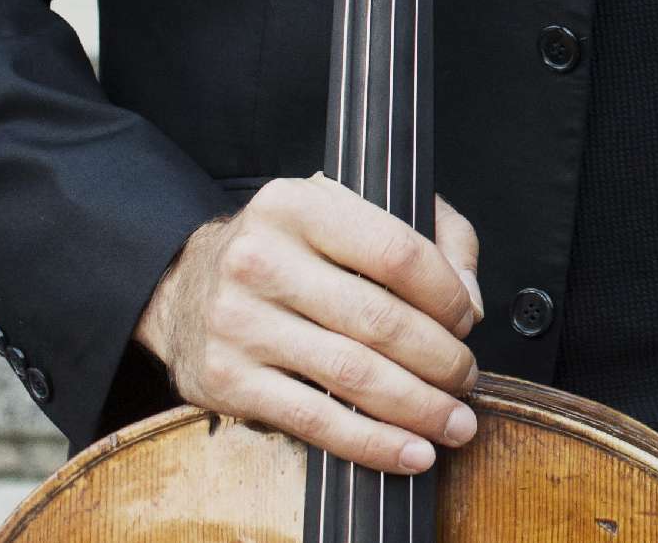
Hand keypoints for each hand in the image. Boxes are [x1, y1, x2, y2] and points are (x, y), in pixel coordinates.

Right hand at [134, 176, 485, 474]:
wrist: (186, 287)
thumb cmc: (290, 250)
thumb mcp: (351, 211)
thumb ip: (431, 235)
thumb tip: (470, 299)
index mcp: (299, 206)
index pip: (396, 252)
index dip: (446, 294)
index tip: (466, 320)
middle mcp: (261, 260)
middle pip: (379, 320)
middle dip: (440, 359)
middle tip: (466, 378)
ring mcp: (239, 323)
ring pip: (352, 375)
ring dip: (417, 407)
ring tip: (453, 421)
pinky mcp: (226, 380)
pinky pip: (314, 420)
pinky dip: (371, 443)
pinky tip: (409, 452)